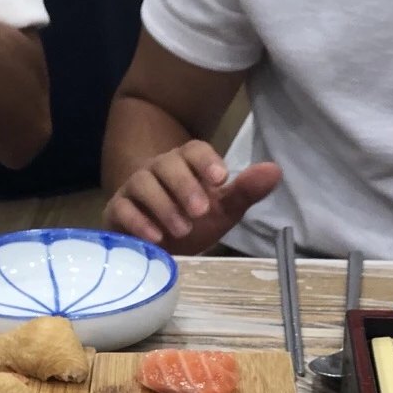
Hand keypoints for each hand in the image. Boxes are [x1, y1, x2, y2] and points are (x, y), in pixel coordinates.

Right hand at [104, 140, 281, 255]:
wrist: (158, 242)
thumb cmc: (192, 220)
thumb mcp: (224, 209)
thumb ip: (246, 191)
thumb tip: (275, 170)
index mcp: (186, 164)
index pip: (194, 150)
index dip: (207, 161)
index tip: (221, 179)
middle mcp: (158, 170)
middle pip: (167, 164)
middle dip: (185, 186)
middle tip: (201, 211)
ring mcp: (135, 189)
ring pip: (144, 184)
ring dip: (164, 206)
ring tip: (183, 230)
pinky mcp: (117, 211)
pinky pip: (122, 209)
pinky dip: (138, 222)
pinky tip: (155, 238)